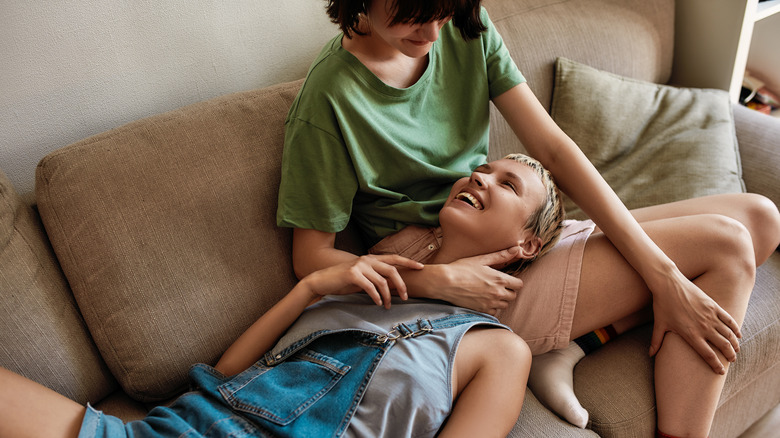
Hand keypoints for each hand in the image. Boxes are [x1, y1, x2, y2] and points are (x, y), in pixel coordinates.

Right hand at [302, 255, 423, 308]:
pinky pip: (371, 287)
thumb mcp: (363, 277)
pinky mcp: (353, 274)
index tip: (421, 267)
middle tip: (405, 297)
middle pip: (392, 270)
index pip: (394, 258)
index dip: (408, 262)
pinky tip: (378, 303)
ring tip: (387, 306)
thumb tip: (392, 286)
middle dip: (401, 285)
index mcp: (371, 258)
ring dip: (387, 296)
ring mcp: (360, 266)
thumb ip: (376, 277)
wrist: (322, 281)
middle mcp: (367, 259)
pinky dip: (376, 297)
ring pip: (382, 281)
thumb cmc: (343, 281)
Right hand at [421, 246, 524, 314]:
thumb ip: (501, 255)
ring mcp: (490, 303)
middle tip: (496, 285)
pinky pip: (494, 312)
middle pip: (513, 296)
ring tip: (489, 292)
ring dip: (500, 299)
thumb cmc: (462, 268)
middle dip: (508, 290)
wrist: (445, 282)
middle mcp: (497, 293)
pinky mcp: (482, 310)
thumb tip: (517, 249)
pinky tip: (483, 299)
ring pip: (504, 305)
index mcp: (499, 279)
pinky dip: (491, 307)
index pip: (519, 285)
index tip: (506, 279)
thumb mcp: (481, 259)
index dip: (514, 282)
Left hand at [648, 268, 741, 373]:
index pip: (708, 355)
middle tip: (732, 360)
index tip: (720, 371)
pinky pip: (729, 320)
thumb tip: (650, 355)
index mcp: (690, 335)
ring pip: (728, 334)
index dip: (716, 365)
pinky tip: (739, 335)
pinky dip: (735, 328)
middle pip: (723, 346)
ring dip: (735, 344)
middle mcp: (703, 327)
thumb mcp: (659, 324)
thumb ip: (656, 342)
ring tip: (736, 350)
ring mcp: (710, 316)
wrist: (668, 284)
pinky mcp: (713, 306)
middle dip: (730, 355)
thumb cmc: (662, 305)